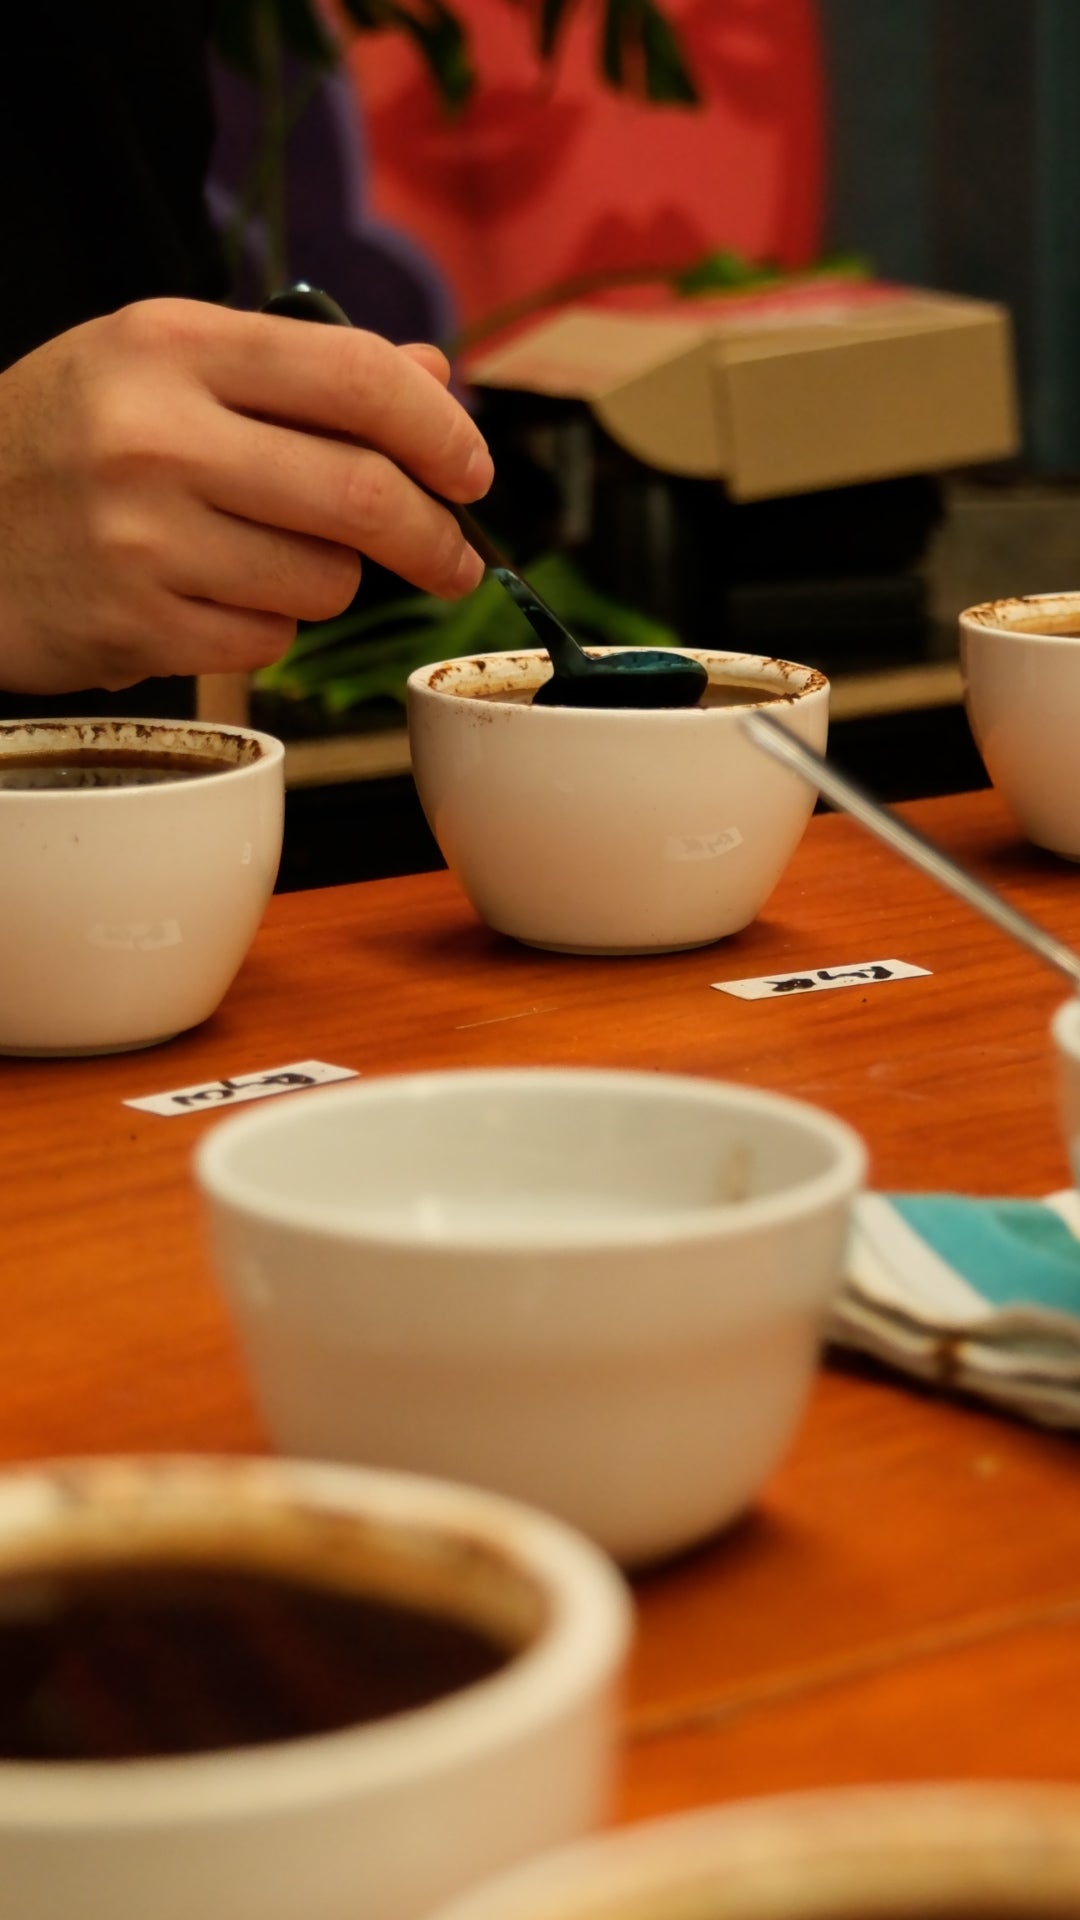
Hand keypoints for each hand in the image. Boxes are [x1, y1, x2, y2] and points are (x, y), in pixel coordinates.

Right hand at [0, 299, 492, 693]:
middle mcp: (158, 435)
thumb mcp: (165, 368)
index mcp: (173, 344)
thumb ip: (302, 371)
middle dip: (433, 536)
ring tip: (264, 558)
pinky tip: (205, 596)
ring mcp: (142, 536)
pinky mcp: (136, 624)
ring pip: (324, 580)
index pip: (356, 377)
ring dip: (326, 581)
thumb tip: (434, 381)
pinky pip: (267, 639)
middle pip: (362, 493)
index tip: (471, 471)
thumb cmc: (70, 442)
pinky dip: (263, 626)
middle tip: (453, 559)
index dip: (439, 432)